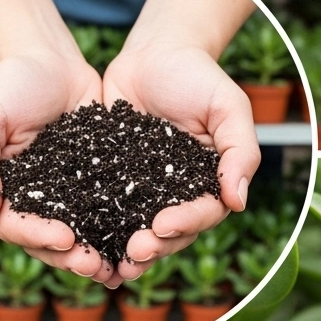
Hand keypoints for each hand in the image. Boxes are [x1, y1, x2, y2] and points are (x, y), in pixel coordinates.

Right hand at [0, 52, 118, 282]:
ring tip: (119, 268)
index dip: (38, 237)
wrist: (51, 60)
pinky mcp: (99, 184)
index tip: (65, 238)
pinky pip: (110, 212)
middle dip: (72, 257)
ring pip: (82, 236)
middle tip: (96, 266)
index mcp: (3, 194)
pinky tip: (142, 242)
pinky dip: (123, 231)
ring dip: (98, 255)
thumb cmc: (9, 85)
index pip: (15, 227)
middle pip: (50, 242)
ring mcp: (68, 196)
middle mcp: (36, 203)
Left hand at [102, 42, 260, 281]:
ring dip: (123, 250)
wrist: (154, 53)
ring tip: (107, 266)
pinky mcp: (112, 181)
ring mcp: (143, 191)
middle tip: (132, 253)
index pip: (202, 212)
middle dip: (153, 246)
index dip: (185, 223)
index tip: (162, 225)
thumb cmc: (198, 75)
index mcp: (209, 183)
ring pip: (136, 230)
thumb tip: (238, 201)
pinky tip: (80, 241)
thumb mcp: (228, 106)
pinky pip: (104, 209)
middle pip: (169, 232)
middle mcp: (177, 194)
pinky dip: (94, 229)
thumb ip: (239, 151)